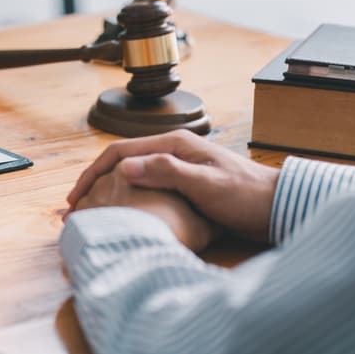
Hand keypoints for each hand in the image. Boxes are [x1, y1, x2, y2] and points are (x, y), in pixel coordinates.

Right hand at [67, 130, 278, 241]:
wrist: (280, 206)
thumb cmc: (247, 196)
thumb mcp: (206, 184)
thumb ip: (166, 172)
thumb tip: (123, 168)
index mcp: (174, 143)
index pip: (120, 152)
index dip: (94, 174)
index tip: (76, 197)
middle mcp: (172, 149)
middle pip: (121, 161)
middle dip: (94, 182)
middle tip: (74, 208)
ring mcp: (178, 164)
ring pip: (131, 173)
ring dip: (107, 190)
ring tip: (91, 211)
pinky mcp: (184, 181)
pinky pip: (145, 185)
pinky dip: (126, 196)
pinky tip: (121, 212)